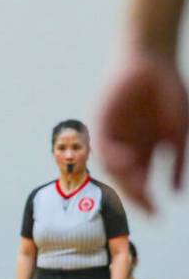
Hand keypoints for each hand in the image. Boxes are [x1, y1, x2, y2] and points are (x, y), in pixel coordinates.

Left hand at [96, 50, 187, 212]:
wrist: (153, 62)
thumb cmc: (169, 94)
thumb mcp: (177, 133)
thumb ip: (176, 162)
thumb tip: (176, 192)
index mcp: (144, 152)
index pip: (142, 182)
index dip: (148, 200)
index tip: (158, 216)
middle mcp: (127, 148)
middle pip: (126, 178)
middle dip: (136, 195)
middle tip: (147, 208)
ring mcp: (113, 137)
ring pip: (114, 165)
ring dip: (125, 178)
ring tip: (138, 188)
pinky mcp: (101, 124)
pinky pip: (103, 145)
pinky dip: (113, 156)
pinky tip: (125, 163)